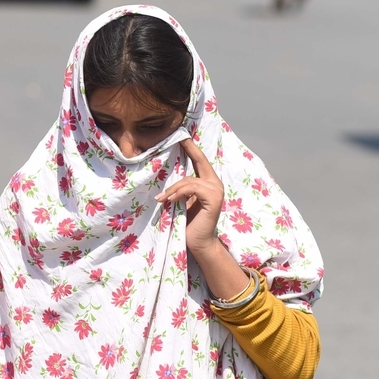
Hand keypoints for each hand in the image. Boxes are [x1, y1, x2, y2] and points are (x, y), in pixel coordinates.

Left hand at [156, 139, 223, 254]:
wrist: (198, 243)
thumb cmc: (188, 223)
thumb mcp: (182, 201)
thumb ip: (181, 187)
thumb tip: (167, 172)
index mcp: (208, 182)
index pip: (200, 160)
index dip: (192, 147)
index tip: (182, 135)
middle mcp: (215, 183)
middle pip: (198, 162)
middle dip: (189, 149)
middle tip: (178, 138)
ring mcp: (216, 190)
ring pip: (190, 179)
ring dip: (173, 188)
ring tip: (161, 199)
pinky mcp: (213, 198)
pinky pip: (192, 188)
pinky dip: (178, 193)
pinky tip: (169, 201)